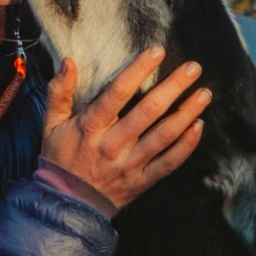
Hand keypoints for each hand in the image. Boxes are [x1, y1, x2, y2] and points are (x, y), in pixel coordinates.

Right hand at [42, 49, 207, 210]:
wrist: (67, 204)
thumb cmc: (61, 158)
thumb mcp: (51, 124)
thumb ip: (59, 92)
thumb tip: (68, 61)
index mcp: (91, 127)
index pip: (118, 92)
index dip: (139, 69)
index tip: (157, 51)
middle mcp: (113, 144)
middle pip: (148, 110)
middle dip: (173, 86)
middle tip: (193, 68)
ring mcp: (130, 164)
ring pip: (164, 136)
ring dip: (187, 113)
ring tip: (204, 94)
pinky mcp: (142, 181)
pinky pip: (169, 163)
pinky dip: (186, 145)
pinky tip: (199, 126)